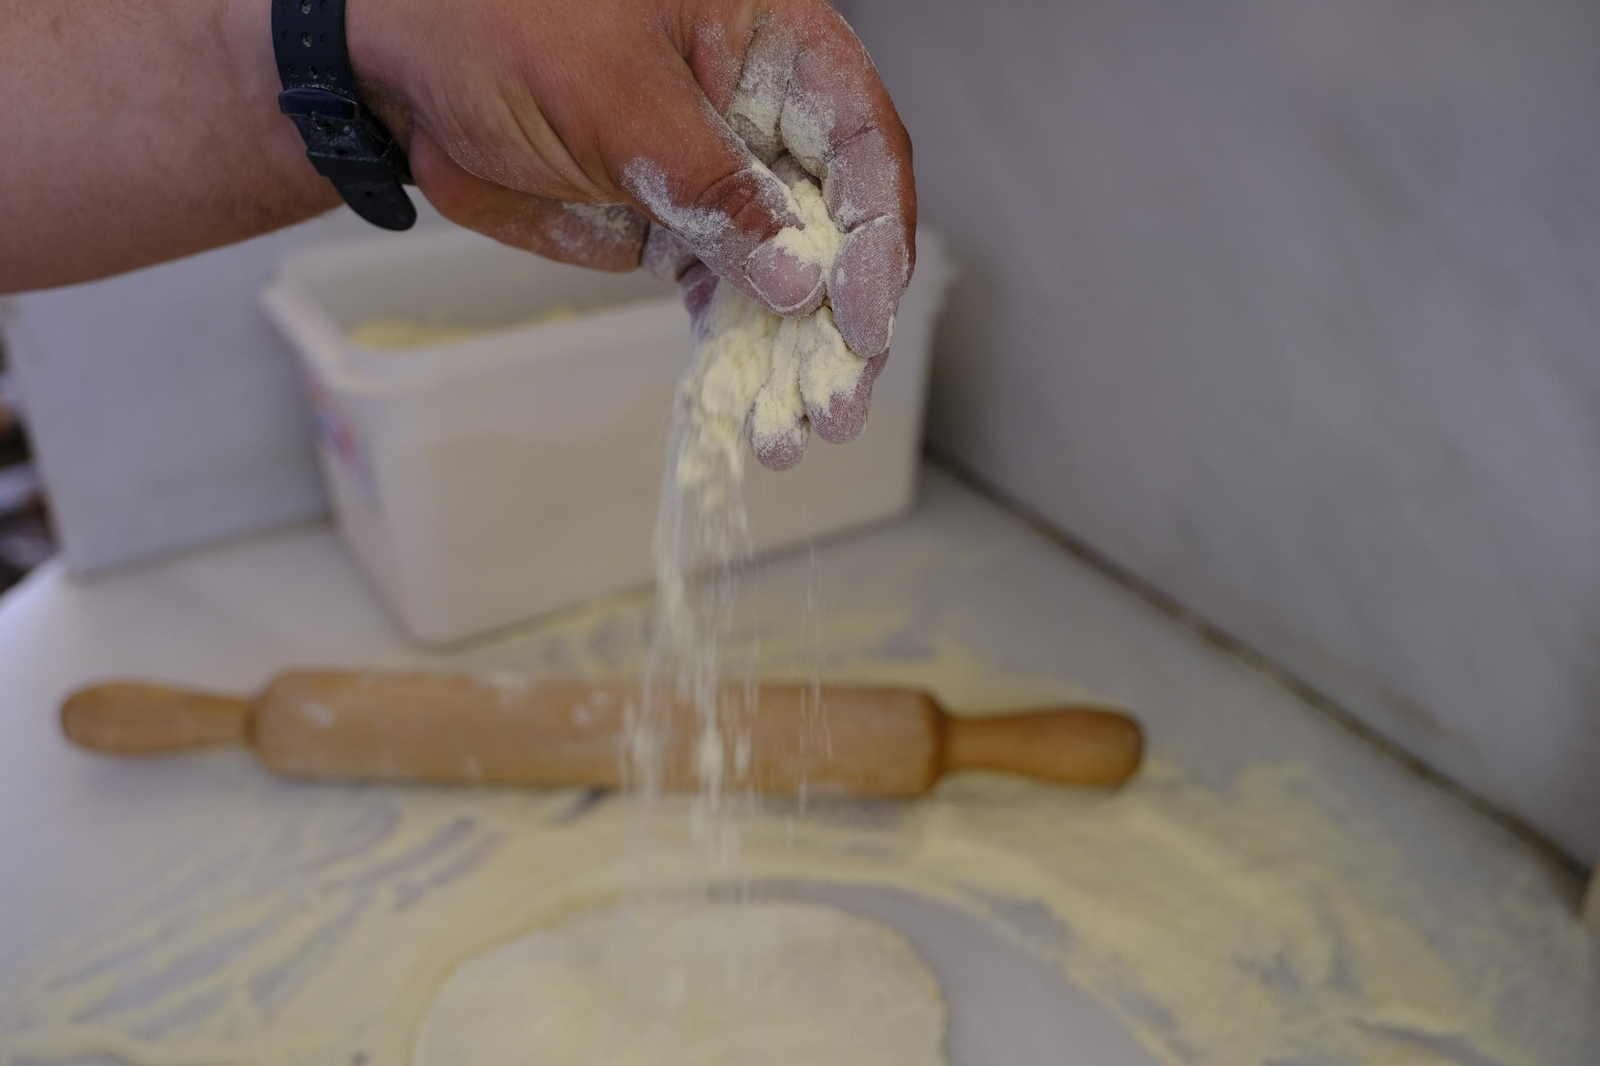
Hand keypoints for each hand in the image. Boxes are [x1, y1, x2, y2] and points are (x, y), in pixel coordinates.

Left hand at [348, 0, 915, 464]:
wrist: (405, 68)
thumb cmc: (501, 24)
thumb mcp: (619, 101)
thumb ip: (716, 190)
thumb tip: (800, 281)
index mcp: (772, 47)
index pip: (864, 144)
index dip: (877, 236)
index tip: (864, 318)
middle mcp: (762, 116)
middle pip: (840, 226)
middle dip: (842, 323)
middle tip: (837, 402)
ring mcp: (721, 180)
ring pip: (789, 279)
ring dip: (794, 360)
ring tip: (791, 431)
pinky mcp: (676, 233)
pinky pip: (727, 301)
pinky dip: (739, 358)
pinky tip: (750, 410)